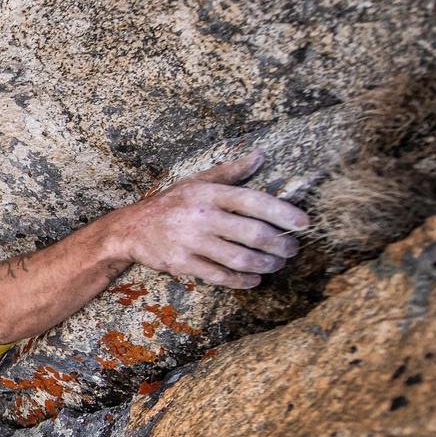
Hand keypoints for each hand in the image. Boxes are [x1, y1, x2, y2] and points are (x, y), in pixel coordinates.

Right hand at [114, 151, 307, 288]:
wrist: (131, 228)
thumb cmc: (170, 203)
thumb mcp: (197, 182)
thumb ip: (230, 171)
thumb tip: (259, 156)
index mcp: (209, 194)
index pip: (254, 201)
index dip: (284, 213)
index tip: (304, 223)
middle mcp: (202, 216)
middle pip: (253, 234)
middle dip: (280, 245)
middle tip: (291, 249)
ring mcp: (192, 241)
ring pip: (240, 258)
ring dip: (266, 264)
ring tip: (276, 264)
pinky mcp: (183, 263)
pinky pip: (220, 276)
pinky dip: (242, 281)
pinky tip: (253, 279)